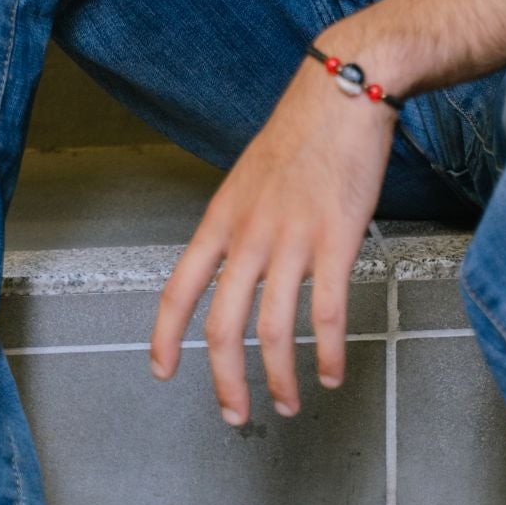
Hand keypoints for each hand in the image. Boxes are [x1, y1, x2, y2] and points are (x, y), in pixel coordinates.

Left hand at [148, 47, 398, 424]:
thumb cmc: (302, 128)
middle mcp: (250, 233)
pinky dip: (329, 352)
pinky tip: (333, 371)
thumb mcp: (250, 174)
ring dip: (280, 377)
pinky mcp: (336, 239)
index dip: (165, 336)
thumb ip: (241, 221)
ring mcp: (293, 238)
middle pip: (222, 323)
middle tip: (235, 413)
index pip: (179, 287)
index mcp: (223, 216)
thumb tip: (238, 262)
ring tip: (291, 401)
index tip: (162, 370)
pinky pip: (328, 312)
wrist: (343, 92)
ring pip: (274, 329)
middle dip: (226, 379)